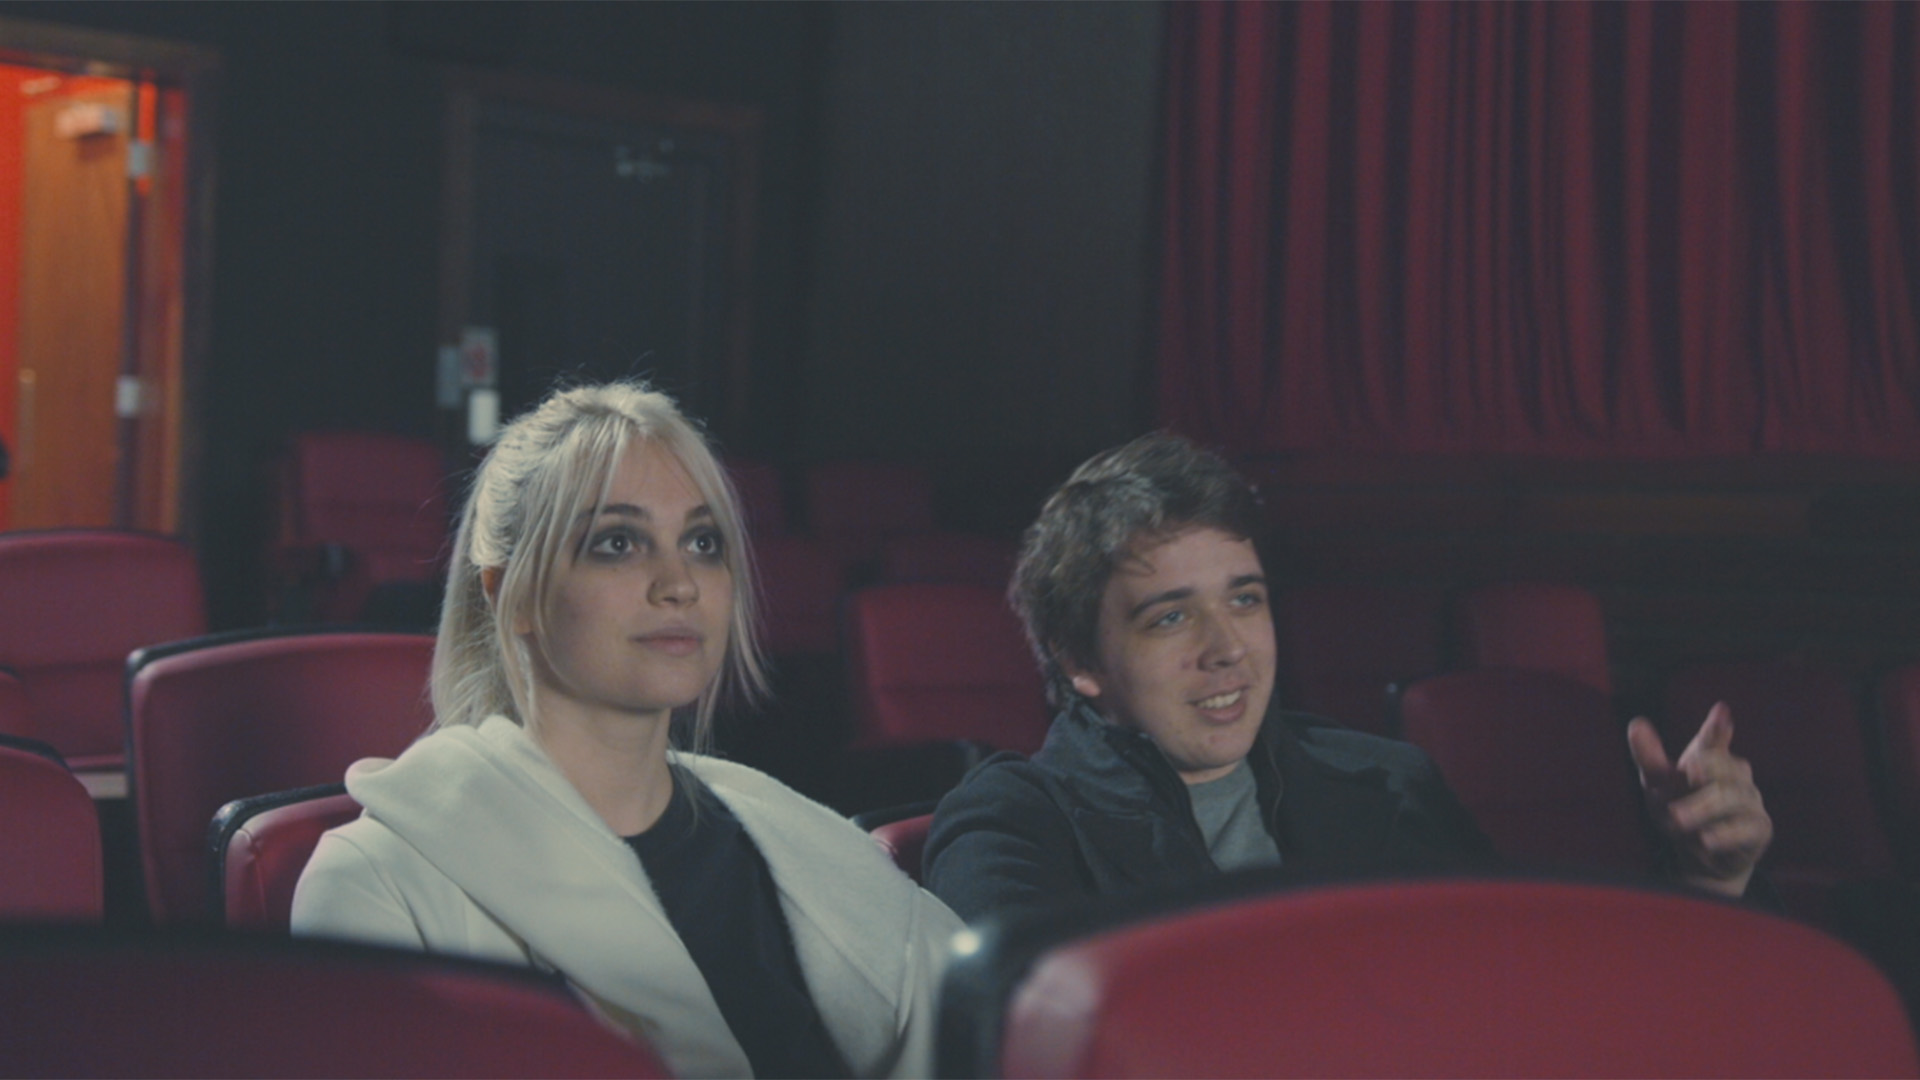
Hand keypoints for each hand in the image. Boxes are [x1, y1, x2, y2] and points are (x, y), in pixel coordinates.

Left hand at [1626, 702, 1771, 898]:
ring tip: (1677, 818)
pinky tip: (1706, 840)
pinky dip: (1725, 834)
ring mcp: (1749, 801)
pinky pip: (1746, 829)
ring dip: (1703, 808)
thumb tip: (1636, 723)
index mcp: (1709, 758)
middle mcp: (1735, 775)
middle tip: (1690, 771)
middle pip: (1725, 767)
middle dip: (1708, 769)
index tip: (1720, 710)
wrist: (1700, 854)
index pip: (1712, 740)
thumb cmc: (1678, 806)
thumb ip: (1649, 757)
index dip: (1716, 728)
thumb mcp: (1658, 783)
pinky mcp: (1758, 830)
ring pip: (1732, 798)